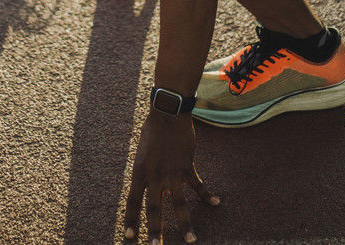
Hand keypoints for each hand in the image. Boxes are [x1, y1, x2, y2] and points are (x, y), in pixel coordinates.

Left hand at [123, 112, 218, 242]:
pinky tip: (215, 203)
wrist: (168, 113)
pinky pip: (197, 185)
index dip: (131, 221)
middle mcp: (155, 176)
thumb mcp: (142, 153)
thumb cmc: (151, 131)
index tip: (129, 238)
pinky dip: (206, 195)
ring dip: (185, 224)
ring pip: (179, 204)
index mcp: (139, 172)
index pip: (132, 202)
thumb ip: (148, 174)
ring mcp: (172, 173)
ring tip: (191, 241)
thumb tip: (160, 193)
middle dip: (154, 231)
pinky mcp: (186, 167)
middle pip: (154, 209)